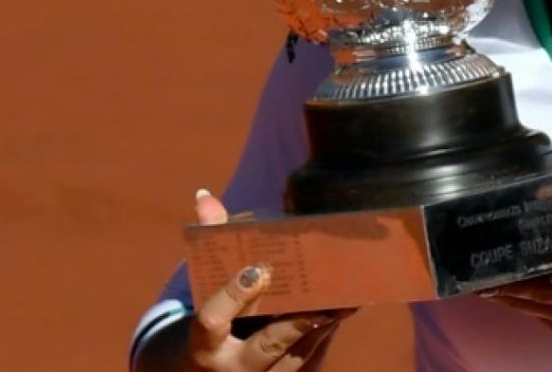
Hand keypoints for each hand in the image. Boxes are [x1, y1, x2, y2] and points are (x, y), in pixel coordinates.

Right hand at [185, 191, 350, 370]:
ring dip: (322, 327)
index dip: (233, 296)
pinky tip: (344, 311)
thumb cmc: (208, 323)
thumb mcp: (202, 291)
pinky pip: (310, 361)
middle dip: (297, 322)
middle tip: (327, 297)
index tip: (258, 269)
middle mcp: (230, 368)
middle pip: (267, 345)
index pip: (212, 320)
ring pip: (296, 357)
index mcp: (203, 344)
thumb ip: (209, 244)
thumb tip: (205, 196)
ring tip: (348, 300)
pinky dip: (326, 336)